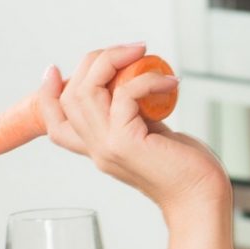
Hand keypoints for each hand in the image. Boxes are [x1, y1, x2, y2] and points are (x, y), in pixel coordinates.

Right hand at [39, 43, 226, 213]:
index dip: (47, 94)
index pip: (56, 124)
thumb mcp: (152, 135)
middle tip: (131, 49)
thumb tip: (133, 85)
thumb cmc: (187, 169)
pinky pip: (124, 95)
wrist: (202, 199)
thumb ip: (134, 116)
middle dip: (95, 62)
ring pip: (87, 91)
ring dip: (113, 61)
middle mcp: (96, 149)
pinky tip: (169, 82)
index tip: (54, 69)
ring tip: (143, 53)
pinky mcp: (126, 143)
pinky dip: (145, 79)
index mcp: (99, 149)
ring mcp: (108, 147)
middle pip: (70, 96)